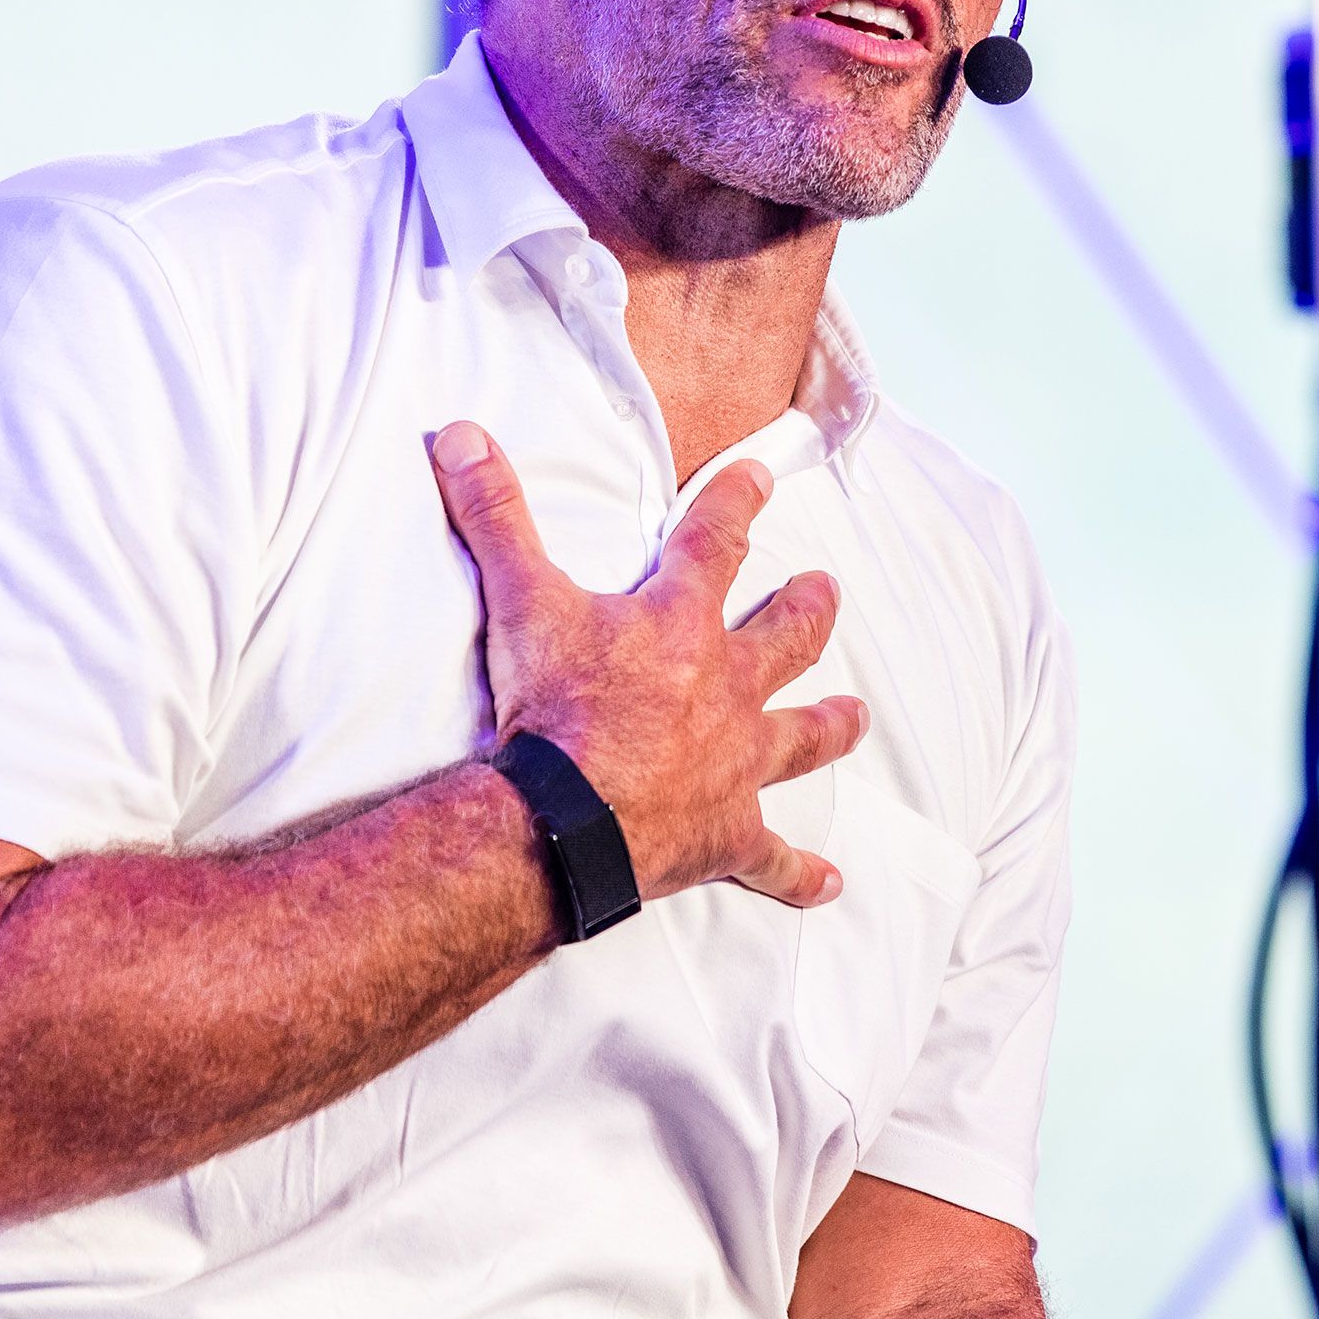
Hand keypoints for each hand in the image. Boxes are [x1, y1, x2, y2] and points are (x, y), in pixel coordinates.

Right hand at [428, 420, 866, 907]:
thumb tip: (463, 433)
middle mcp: (726, 689)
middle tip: (827, 592)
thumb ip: (495, 515)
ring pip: (799, 739)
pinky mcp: (726, 834)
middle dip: (807, 612)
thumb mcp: (520, 600)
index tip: (761, 476)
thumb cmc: (552, 710)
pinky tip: (829, 884)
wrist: (564, 819)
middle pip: (784, 641)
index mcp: (681, 626)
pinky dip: (798, 873)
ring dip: (828, 726)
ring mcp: (735, 765)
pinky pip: (771, 859)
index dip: (736, 503)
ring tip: (855, 715)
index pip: (716, 543)